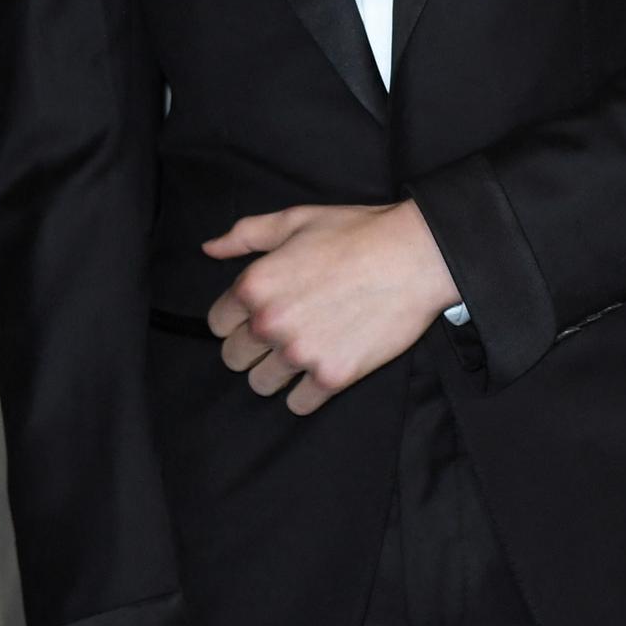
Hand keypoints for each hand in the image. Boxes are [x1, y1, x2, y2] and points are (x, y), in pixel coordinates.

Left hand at [204, 199, 457, 413]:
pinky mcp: (332, 376)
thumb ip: (246, 235)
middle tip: (284, 333)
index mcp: (255, 285)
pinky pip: (298, 405)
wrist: (416, 257)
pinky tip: (322, 368)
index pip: (217, 324)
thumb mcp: (297, 220)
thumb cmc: (358, 233)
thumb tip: (210, 248)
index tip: (260, 315)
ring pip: (261, 384)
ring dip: (277, 373)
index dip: (237, 319)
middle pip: (234, 358)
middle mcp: (270, 323)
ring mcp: (300, 353)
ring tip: (303, 352)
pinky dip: (307, 393)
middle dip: (254, 348)